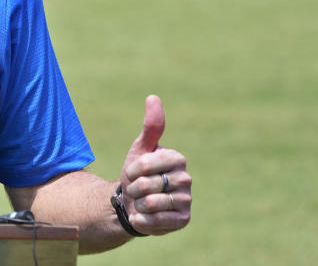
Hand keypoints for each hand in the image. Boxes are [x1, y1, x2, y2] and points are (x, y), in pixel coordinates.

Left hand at [119, 94, 190, 234]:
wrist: (133, 203)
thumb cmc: (137, 174)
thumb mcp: (141, 149)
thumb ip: (150, 127)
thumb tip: (153, 97)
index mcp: (177, 158)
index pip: (144, 165)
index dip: (131, 170)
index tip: (133, 172)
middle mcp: (186, 179)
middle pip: (145, 185)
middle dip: (134, 189)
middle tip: (138, 190)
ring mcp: (186, 201)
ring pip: (150, 204)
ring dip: (137, 205)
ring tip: (142, 202)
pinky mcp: (183, 220)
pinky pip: (156, 221)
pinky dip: (142, 220)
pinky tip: (143, 216)